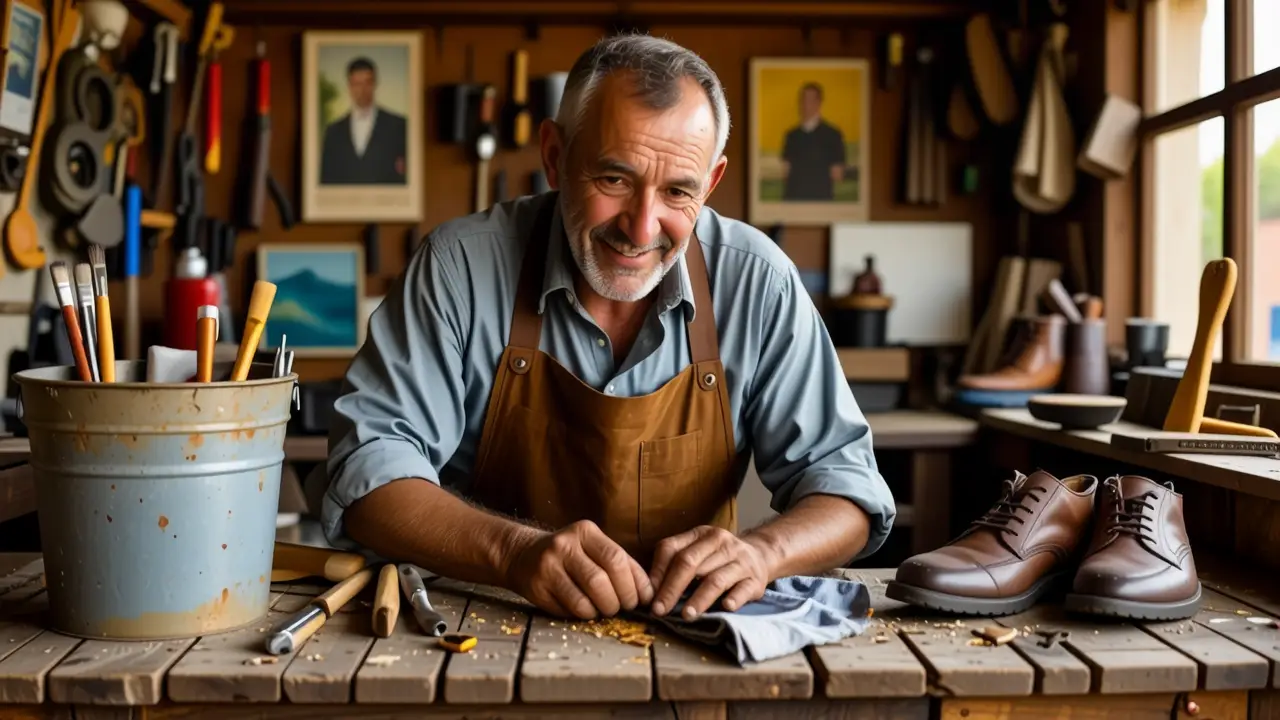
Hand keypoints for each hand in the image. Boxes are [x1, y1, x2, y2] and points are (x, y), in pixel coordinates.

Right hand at [504, 520, 653, 619]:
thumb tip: (649, 592)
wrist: (524, 555)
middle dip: (619, 601)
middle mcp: (564, 545)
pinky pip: (569, 609)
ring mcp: (548, 566)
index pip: (616, 558)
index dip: (633, 584)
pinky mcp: (537, 587)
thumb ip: (621, 564)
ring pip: (585, 599)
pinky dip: (584, 615)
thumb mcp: (593, 548)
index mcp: (585, 531)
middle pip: (601, 581)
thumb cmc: (570, 555)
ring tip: (604, 609)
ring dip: (602, 611)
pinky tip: (585, 609)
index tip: (641, 598)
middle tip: (622, 607)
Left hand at [649, 526, 770, 619]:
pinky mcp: (755, 579)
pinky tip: (725, 607)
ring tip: (686, 615)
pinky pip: (743, 589)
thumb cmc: (718, 558)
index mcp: (700, 534)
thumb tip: (650, 590)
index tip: (648, 596)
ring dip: (699, 599)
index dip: (657, 573)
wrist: (760, 556)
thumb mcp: (697, 552)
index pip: (672, 549)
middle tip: (660, 611)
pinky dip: (734, 599)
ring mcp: (740, 560)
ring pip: (715, 579)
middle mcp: (721, 542)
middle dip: (672, 589)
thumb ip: (673, 564)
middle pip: (690, 563)